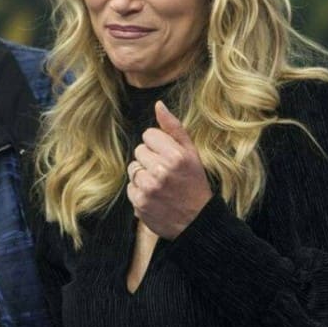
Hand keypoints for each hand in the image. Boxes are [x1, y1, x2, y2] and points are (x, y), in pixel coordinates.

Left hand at [126, 101, 212, 239]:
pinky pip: (130, 187)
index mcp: (176, 156)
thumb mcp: (191, 153)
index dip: (158, 145)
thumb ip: (174, 128)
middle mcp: (162, 171)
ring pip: (132, 168)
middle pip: (139, 151)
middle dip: (150, 159)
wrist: (197, 222)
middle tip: (166, 173)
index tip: (169, 157)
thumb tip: (158, 104)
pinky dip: (139, 191)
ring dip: (143, 175)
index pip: (148, 135)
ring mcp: (149, 188)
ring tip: (160, 185)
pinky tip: (154, 197)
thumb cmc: (194, 183)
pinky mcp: (139, 203)